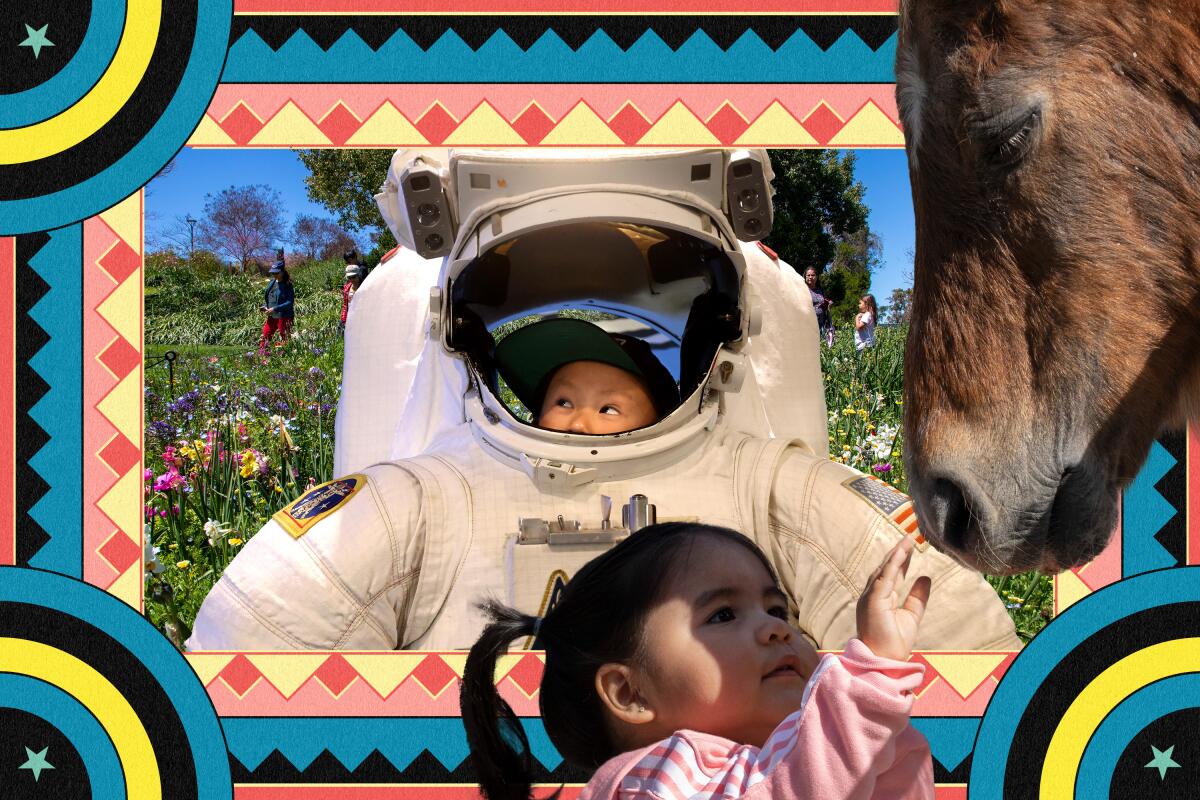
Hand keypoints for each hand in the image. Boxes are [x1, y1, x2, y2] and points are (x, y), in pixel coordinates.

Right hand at [856, 536, 930, 660]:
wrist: (885, 659)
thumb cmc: (894, 642)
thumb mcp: (912, 615)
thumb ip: (918, 597)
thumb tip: (926, 578)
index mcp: (880, 598)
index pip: (891, 574)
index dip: (901, 560)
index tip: (911, 547)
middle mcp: (872, 595)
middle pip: (885, 568)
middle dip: (897, 552)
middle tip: (909, 537)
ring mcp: (870, 597)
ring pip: (883, 570)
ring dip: (895, 554)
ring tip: (907, 540)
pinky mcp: (872, 600)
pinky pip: (883, 578)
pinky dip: (892, 565)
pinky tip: (900, 554)